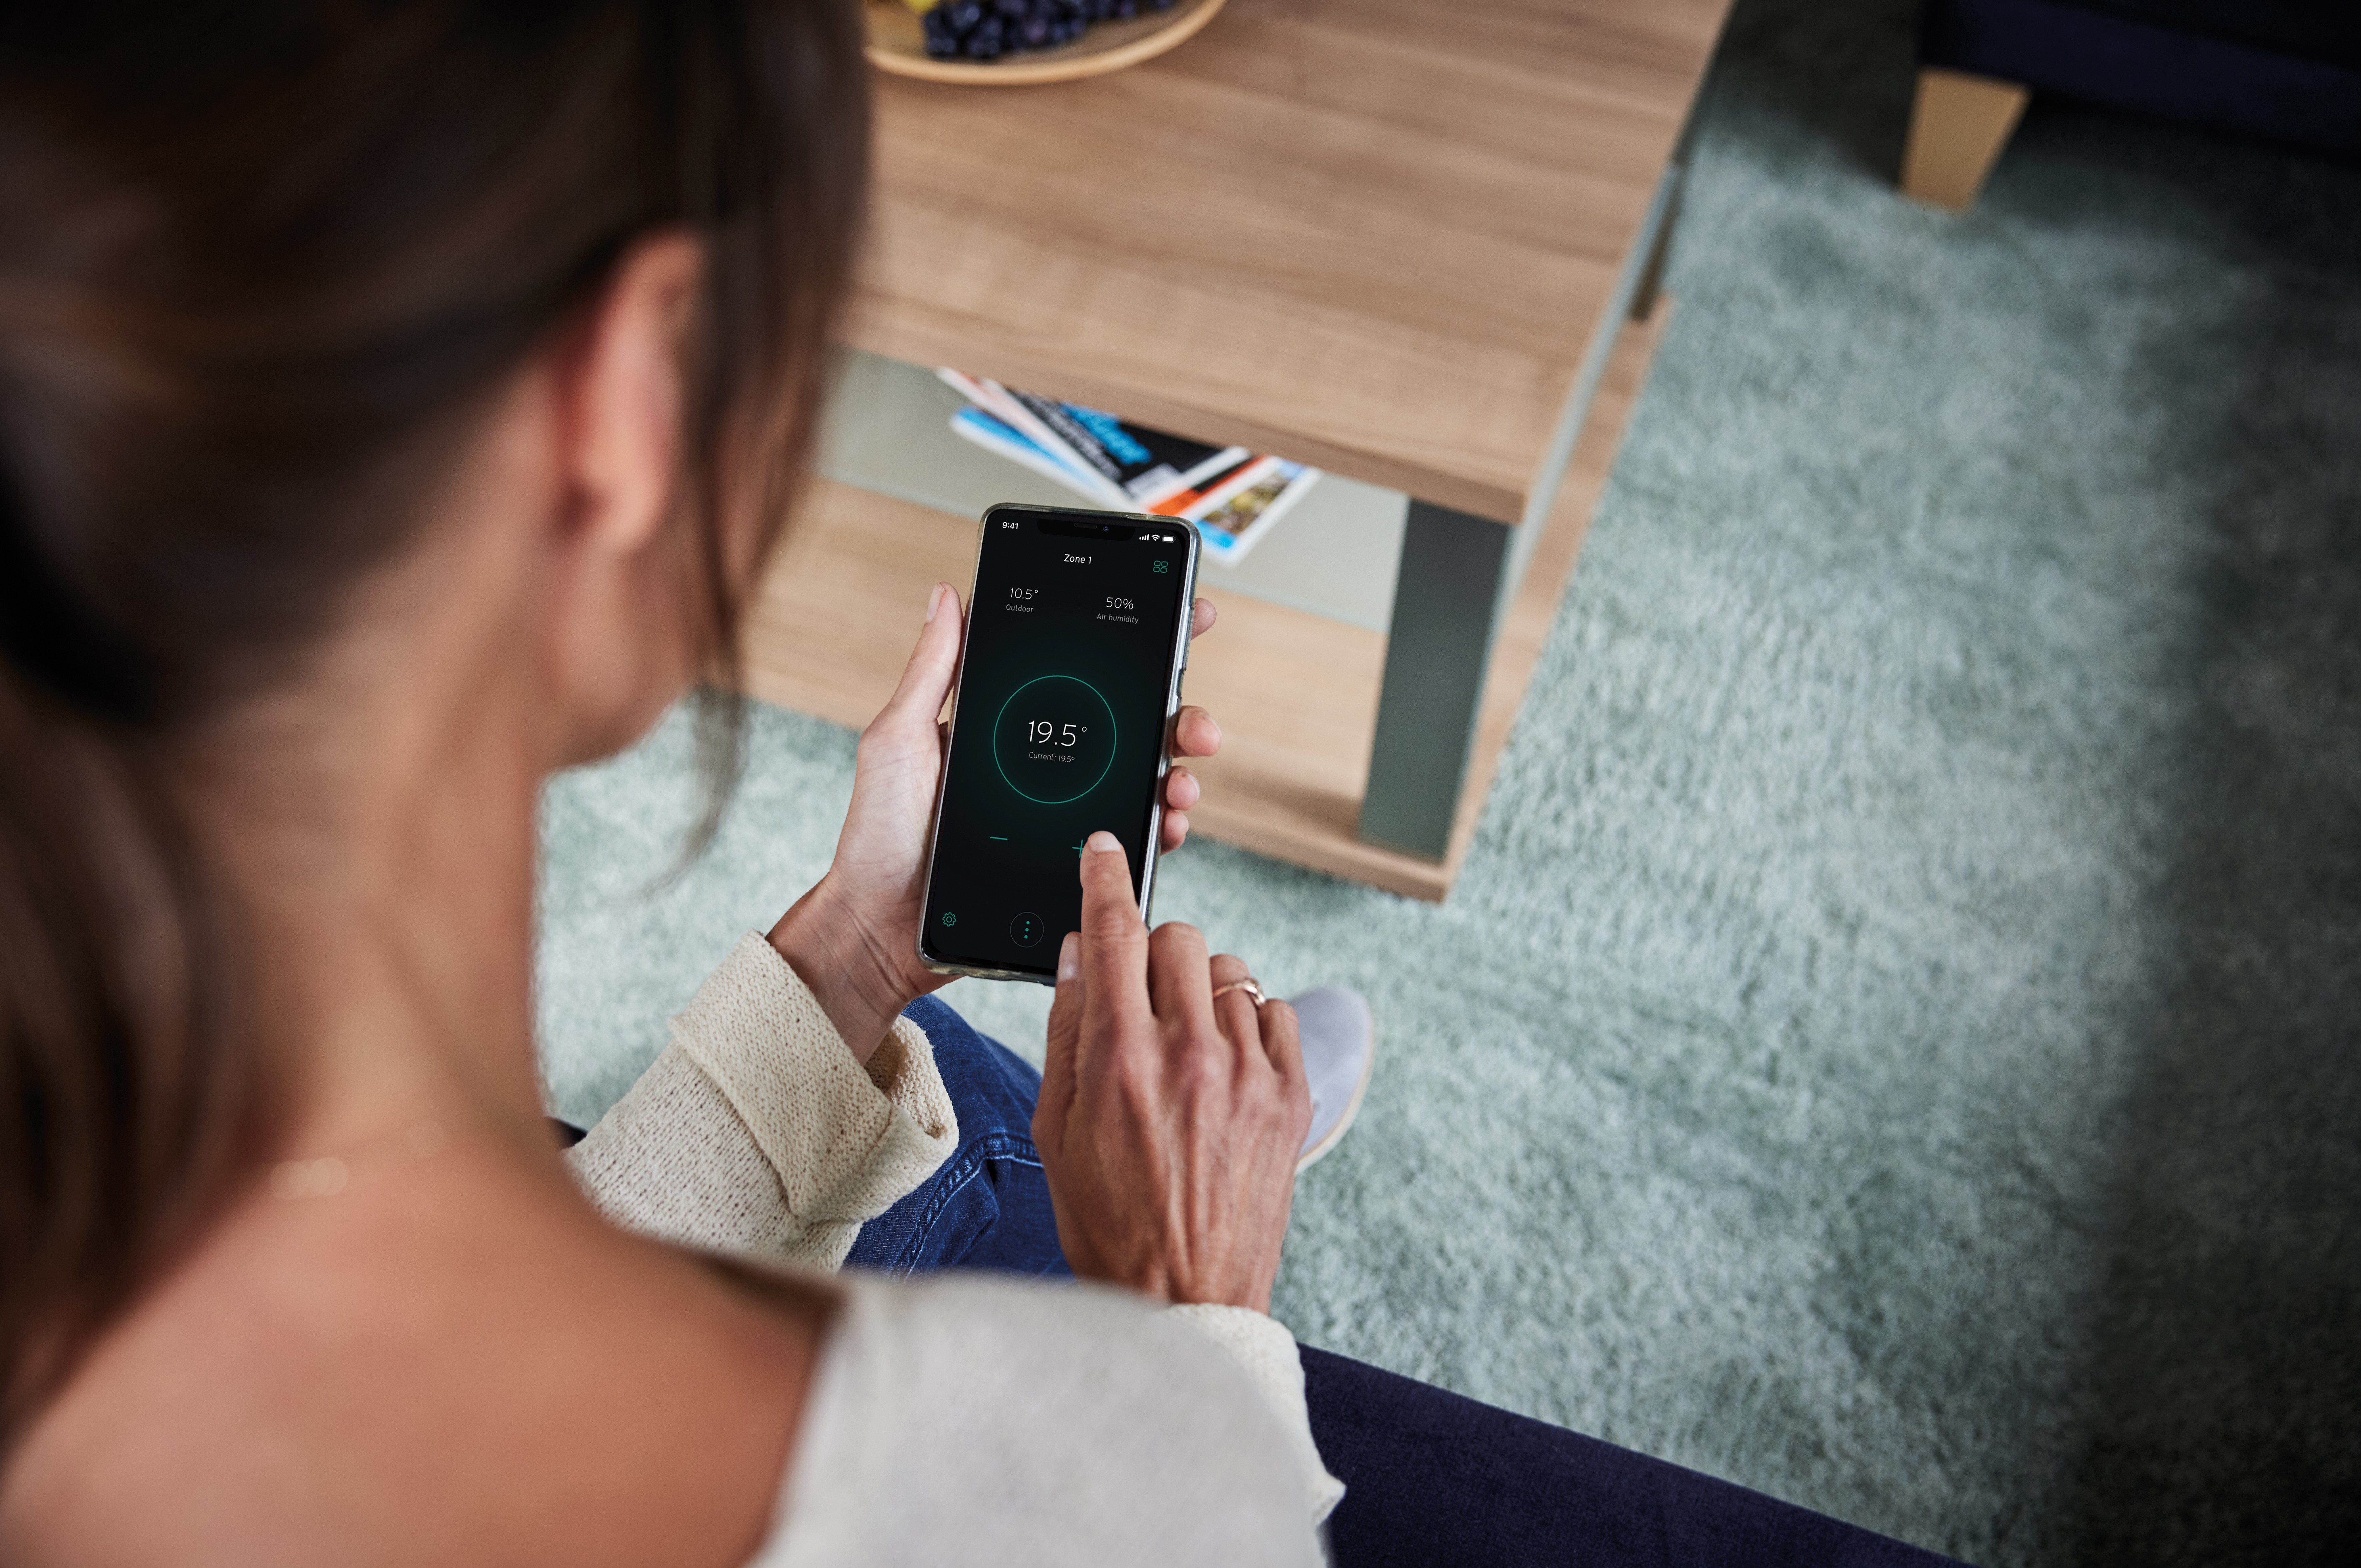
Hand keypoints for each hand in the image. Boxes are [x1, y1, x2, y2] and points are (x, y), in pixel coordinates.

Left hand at [769, 585, 1224, 1060]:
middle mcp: (1047, 766)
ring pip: (1145, 782)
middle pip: (1134, 727)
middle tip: (1195, 725)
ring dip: (1178, 774)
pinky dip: (1160, 830)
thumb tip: (946, 593)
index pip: (1086, 674)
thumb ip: (931, 670)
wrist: (880, 925)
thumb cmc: (880, 833)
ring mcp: (1065, 814)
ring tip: (1180, 782)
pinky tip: (1164, 825)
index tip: (1186, 616)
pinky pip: (1131, 841)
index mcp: (1014, 726)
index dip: (1142, 645)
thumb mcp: (899, 739)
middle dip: (1181, 717)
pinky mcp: (1072, 862)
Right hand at [1032, 832, 1309, 1311]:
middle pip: (1177, 939)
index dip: (1105, 878)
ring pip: (1229, 972)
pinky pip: (1273, 1012)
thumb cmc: (1109, 1218)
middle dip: (1152, 954)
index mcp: (1120, 1060)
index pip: (1113, 932)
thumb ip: (1069, 1030)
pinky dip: (1248, 1023)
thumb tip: (1081, 951)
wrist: (1184, 1297)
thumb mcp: (1056, 1127)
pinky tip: (1223, 1067)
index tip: (1104, 850)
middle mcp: (1189, 1055)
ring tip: (1182, 1047)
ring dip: (1201, 991)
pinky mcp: (1291, 1095)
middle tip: (1139, 999)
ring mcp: (1248, 1074)